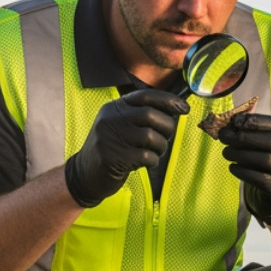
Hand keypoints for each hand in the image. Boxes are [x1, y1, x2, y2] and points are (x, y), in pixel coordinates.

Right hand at [64, 89, 188, 206]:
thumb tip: (175, 109)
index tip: (184, 108)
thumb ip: (141, 116)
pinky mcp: (113, 157)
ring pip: (150, 136)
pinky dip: (153, 161)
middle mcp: (111, 118)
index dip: (168, 100)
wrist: (85, 174)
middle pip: (150, 115)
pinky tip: (146, 163)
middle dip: (167, 127)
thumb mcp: (121, 126)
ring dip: (160, 147)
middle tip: (166, 137)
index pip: (145, 96)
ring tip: (155, 152)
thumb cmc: (112, 149)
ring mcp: (110, 137)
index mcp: (114, 107)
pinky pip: (145, 156)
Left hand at [218, 113, 270, 217]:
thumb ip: (257, 132)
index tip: (236, 121)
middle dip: (244, 137)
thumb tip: (231, 124)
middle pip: (270, 140)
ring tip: (226, 152)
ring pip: (264, 159)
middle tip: (224, 136)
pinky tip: (232, 166)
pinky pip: (257, 177)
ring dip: (240, 153)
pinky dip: (242, 171)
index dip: (256, 120)